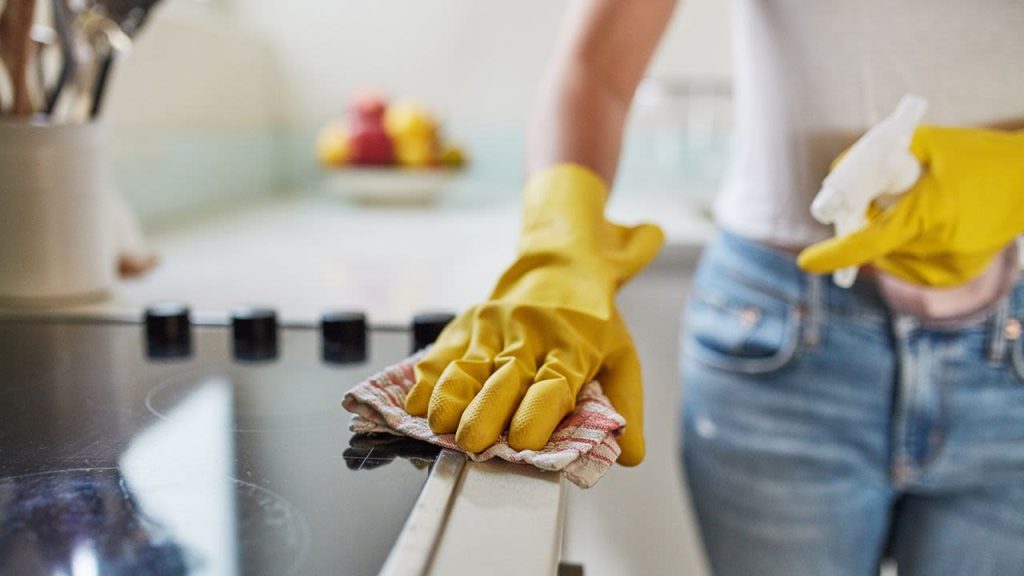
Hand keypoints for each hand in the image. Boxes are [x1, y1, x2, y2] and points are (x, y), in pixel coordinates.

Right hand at [404, 165, 663, 464]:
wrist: (560, 264)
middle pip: (504, 378)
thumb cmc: (591, 322)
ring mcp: (494, 327)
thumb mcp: (621, 355)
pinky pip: (442, 354)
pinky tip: (415, 404)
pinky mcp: (467, 323)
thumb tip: (630, 456)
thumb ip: (624, 406)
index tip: (523, 441)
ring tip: (439, 427)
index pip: (553, 384)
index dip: (537, 413)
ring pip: (467, 366)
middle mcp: (530, 335)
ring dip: (450, 397)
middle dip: (485, 413)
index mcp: (572, 347)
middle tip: (473, 443)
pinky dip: (425, 380)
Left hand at [799, 125, 1023, 285]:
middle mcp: (938, 247)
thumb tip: (840, 172)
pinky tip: (930, 221)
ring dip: (886, 234)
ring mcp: (947, 267)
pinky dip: (904, 244)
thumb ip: (879, 155)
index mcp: (930, 214)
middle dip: (865, 224)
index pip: (870, 242)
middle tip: (874, 200)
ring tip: (919, 204)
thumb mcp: (929, 142)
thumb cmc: (978, 156)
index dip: (835, 255)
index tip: (807, 262)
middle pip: (875, 244)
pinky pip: (907, 263)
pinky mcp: (952, 276)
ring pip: (889, 255)